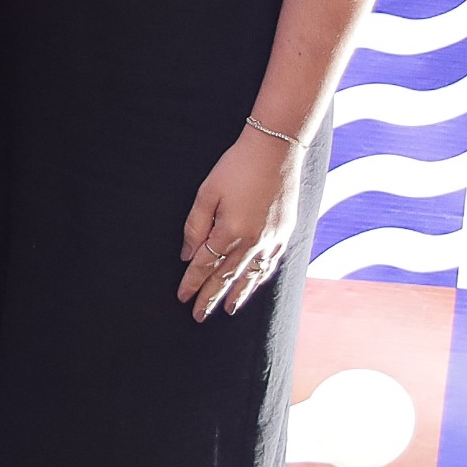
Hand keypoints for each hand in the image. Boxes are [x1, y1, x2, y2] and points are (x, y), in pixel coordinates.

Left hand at [177, 126, 297, 321]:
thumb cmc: (236, 167)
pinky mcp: (285, 233)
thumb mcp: (207, 193)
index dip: (192, 283)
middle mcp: (253, 242)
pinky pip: (269, 264)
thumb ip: (195, 226)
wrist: (276, 150)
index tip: (181, 297)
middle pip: (226, 277)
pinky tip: (252, 284)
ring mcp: (272, 240)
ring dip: (237, 294)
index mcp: (231, 232)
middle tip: (197, 316)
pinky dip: (259, 278)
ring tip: (227, 309)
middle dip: (210, 297)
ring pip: (251, 276)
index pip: (206, 266)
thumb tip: (188, 256)